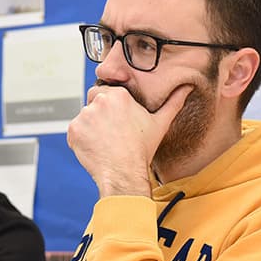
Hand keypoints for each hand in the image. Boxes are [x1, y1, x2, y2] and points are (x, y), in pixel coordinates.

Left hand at [67, 83, 190, 196]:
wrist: (124, 173)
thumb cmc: (141, 150)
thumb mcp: (160, 123)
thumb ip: (173, 102)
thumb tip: (186, 88)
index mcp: (118, 95)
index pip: (108, 91)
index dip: (113, 106)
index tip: (118, 120)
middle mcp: (99, 101)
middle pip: (94, 101)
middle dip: (100, 113)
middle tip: (111, 131)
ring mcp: (84, 115)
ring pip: (85, 116)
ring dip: (91, 126)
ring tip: (105, 141)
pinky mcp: (74, 130)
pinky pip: (76, 131)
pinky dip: (82, 139)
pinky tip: (96, 147)